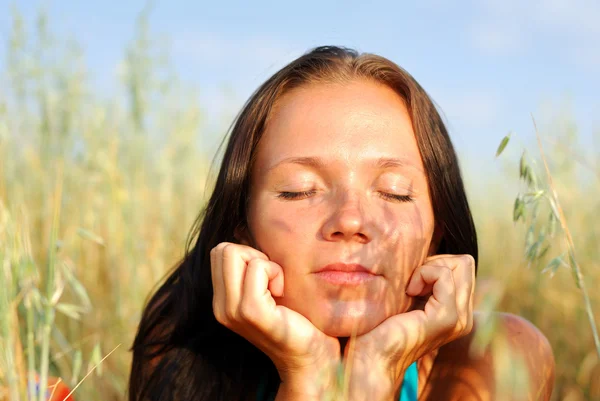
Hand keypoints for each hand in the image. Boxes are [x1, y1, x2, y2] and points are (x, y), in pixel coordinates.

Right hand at [210, 242, 340, 396]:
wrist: (312, 354)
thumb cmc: (296, 317)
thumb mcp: (266, 289)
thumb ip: (252, 267)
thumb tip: (246, 230)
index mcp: (221, 301)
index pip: (219, 252)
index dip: (246, 254)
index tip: (266, 277)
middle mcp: (221, 308)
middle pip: (223, 249)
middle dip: (252, 255)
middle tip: (272, 279)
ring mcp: (233, 312)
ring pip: (235, 253)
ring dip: (264, 263)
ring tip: (277, 287)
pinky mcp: (251, 312)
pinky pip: (258, 268)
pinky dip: (275, 272)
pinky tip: (283, 293)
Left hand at [342, 254, 475, 400]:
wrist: (370, 355)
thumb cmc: (380, 324)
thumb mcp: (407, 294)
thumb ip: (423, 278)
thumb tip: (424, 249)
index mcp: (457, 310)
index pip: (461, 264)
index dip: (434, 263)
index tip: (410, 281)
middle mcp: (464, 316)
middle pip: (464, 262)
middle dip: (434, 262)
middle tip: (410, 283)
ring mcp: (459, 319)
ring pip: (460, 264)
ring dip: (428, 268)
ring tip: (409, 289)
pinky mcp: (446, 319)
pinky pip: (444, 275)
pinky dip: (423, 274)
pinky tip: (408, 292)